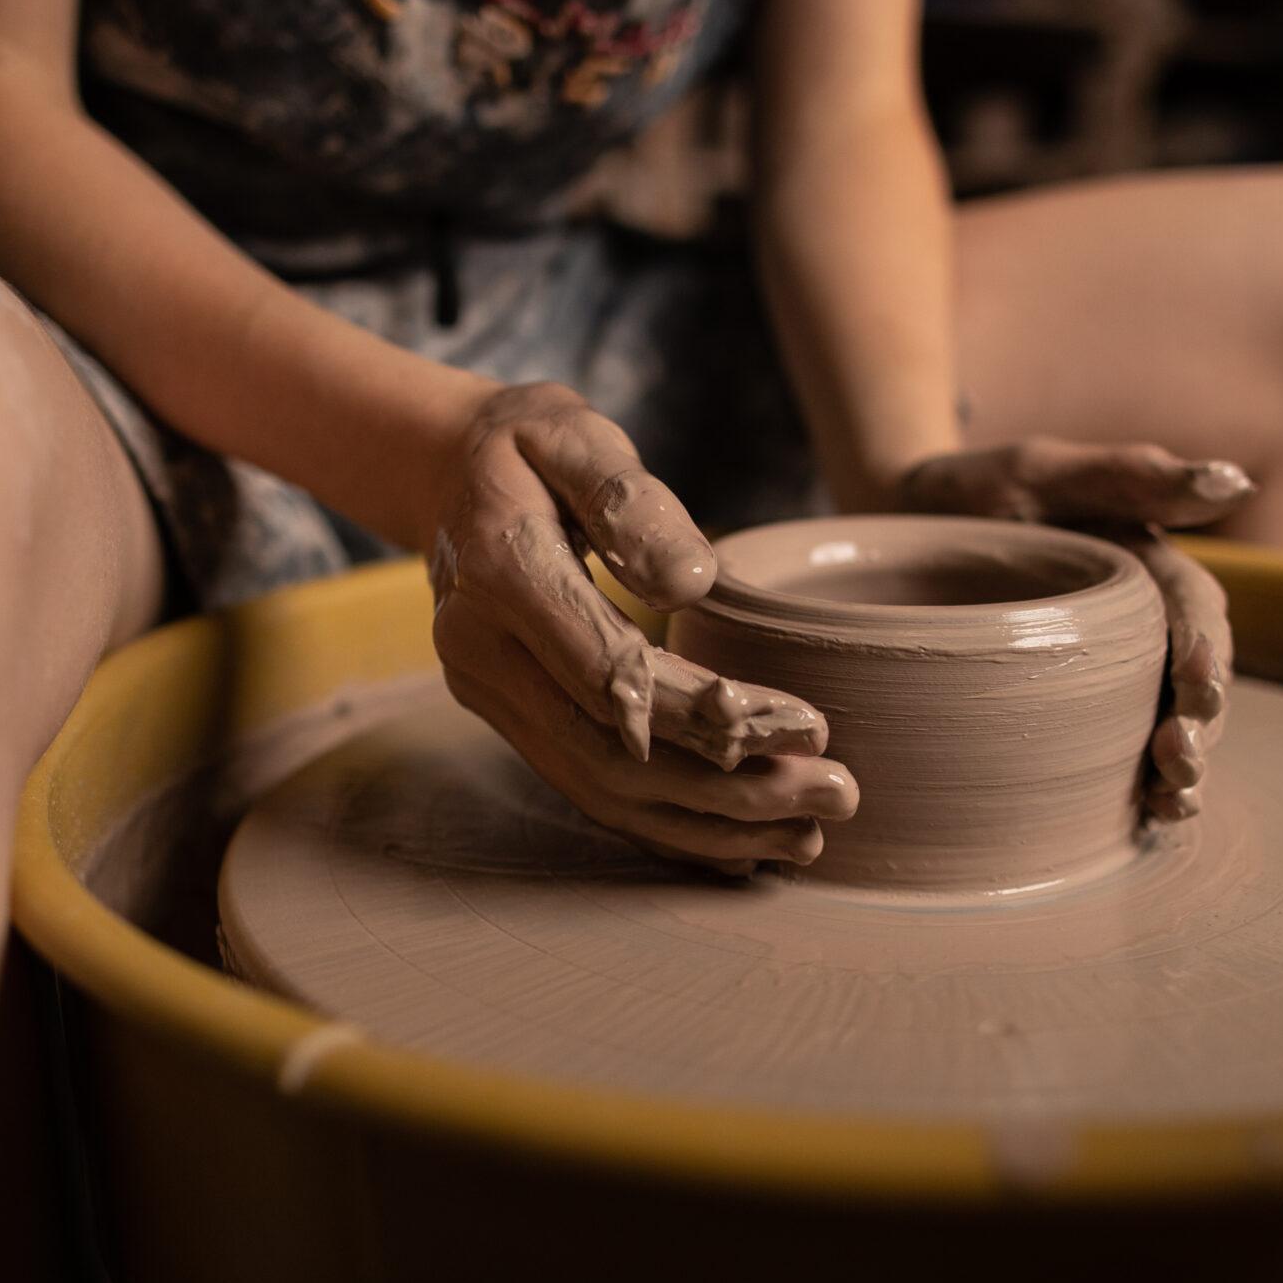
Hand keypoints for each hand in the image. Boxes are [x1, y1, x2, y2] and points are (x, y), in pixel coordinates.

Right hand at [427, 383, 859, 872]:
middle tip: (837, 793)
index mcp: (500, 573)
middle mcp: (480, 652)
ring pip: (602, 789)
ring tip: (808, 840)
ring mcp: (490, 697)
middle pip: (613, 751)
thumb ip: (628, 498)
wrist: (445, 476)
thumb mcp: (572, 433)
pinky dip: (666, 827)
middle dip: (731, 786)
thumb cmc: (526, 446)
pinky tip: (740, 849)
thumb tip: (692, 582)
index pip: (612, 668)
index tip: (808, 723)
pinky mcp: (510, 720)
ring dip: (709, 826)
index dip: (709, 709)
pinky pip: (588, 789)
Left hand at [895, 439, 1249, 825]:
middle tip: (1176, 758)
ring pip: (1167, 721)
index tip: (1195, 684)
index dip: (1205, 649)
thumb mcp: (1041, 470)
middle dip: (1199, 724)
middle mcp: (1138, 623)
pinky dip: (1140, 787)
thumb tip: (1236, 484)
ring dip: (1180, 765)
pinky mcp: (1072, 708)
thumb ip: (1132, 474)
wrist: (899, 525)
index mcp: (1145, 565)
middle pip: (1194, 679)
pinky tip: (1145, 819)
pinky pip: (1118, 750)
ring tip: (1171, 798)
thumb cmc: (972, 490)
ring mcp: (1107, 669)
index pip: (1196, 610)